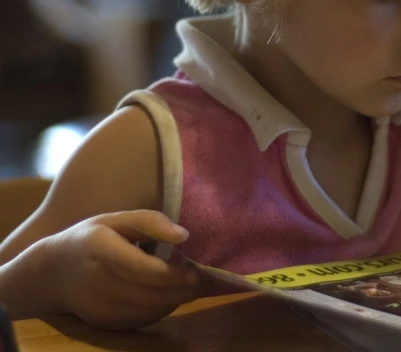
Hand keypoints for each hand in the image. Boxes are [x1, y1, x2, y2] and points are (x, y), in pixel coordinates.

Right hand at [47, 210, 200, 328]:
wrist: (53, 273)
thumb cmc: (91, 237)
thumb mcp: (117, 218)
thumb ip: (150, 222)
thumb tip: (184, 235)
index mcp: (101, 250)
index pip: (142, 269)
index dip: (172, 274)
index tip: (196, 270)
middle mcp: (98, 283)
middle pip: (149, 295)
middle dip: (182, 290)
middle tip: (205, 279)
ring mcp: (99, 309)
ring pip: (149, 311)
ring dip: (176, 300)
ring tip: (193, 285)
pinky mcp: (105, 324)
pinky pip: (142, 321)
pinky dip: (162, 309)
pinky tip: (172, 294)